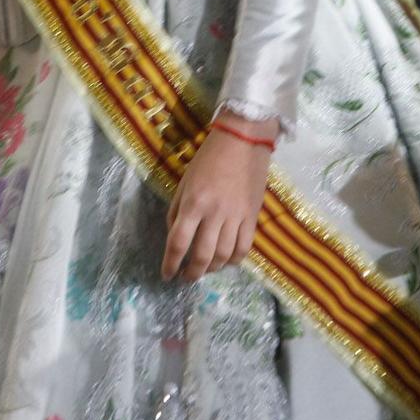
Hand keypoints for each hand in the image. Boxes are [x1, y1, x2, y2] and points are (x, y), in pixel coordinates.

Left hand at [163, 115, 276, 282]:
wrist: (243, 141)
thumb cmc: (208, 159)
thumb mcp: (185, 182)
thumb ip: (177, 211)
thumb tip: (174, 236)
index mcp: (193, 203)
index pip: (178, 242)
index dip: (170, 263)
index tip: (167, 274)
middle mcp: (214, 214)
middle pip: (202, 256)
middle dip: (192, 273)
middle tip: (187, 277)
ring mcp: (235, 217)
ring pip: (223, 256)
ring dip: (212, 269)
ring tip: (205, 269)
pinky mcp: (252, 217)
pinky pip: (244, 248)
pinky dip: (234, 260)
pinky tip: (226, 261)